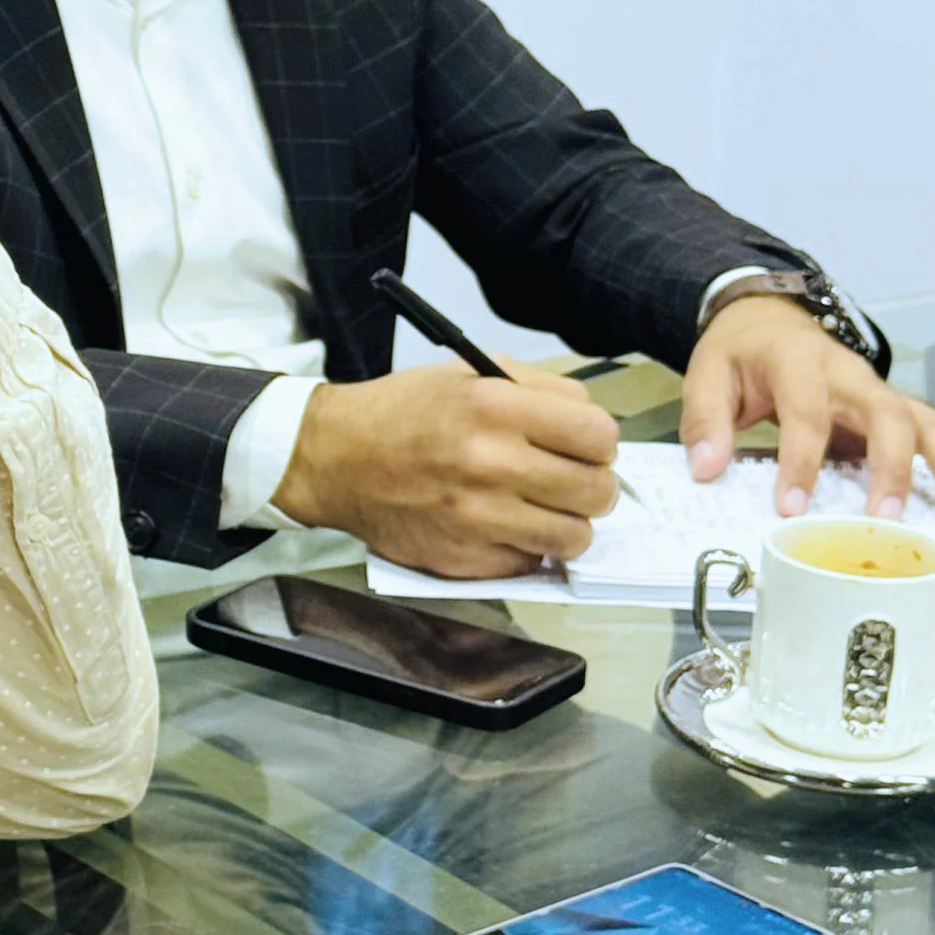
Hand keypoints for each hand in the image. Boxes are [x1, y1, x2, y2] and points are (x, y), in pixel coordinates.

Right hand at [273, 359, 620, 576]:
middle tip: (572, 481)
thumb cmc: (402, 414)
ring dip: (567, 524)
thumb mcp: (469, 372)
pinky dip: (526, 547)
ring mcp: (477, 516)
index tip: (586, 446)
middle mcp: (490, 462)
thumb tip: (593, 426)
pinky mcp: (462, 557)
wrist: (335, 458)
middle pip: (597, 491)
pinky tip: (504, 525)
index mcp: (495, 407)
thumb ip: (539, 389)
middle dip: (593, 486)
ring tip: (543, 509)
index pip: (599, 436)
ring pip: (574, 537)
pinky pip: (530, 562)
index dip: (599, 442)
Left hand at [682, 296, 934, 517]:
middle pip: (884, 413)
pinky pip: (924, 426)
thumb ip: (706, 420)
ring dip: (932, 462)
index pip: (807, 412)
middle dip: (888, 467)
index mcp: (797, 361)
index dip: (801, 461)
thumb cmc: (738, 353)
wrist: (765, 319)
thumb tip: (707, 469)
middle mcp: (846, 372)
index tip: (791, 506)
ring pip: (916, 419)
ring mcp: (872, 388)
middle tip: (880, 518)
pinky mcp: (885, 404)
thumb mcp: (706, 375)